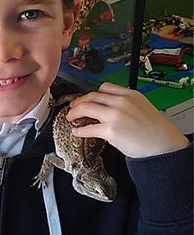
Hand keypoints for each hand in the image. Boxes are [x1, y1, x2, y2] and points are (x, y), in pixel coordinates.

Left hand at [66, 82, 189, 157]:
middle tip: (73, 107)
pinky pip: (88, 128)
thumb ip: (126, 103)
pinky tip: (77, 132)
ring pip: (86, 108)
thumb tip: (108, 107)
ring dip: (75, 112)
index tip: (86, 98)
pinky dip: (80, 130)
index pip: (105, 87)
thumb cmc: (155, 131)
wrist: (164, 146)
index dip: (92, 93)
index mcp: (130, 94)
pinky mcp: (110, 131)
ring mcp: (115, 116)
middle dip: (79, 101)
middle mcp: (121, 102)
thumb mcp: (142, 107)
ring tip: (70, 117)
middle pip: (92, 96)